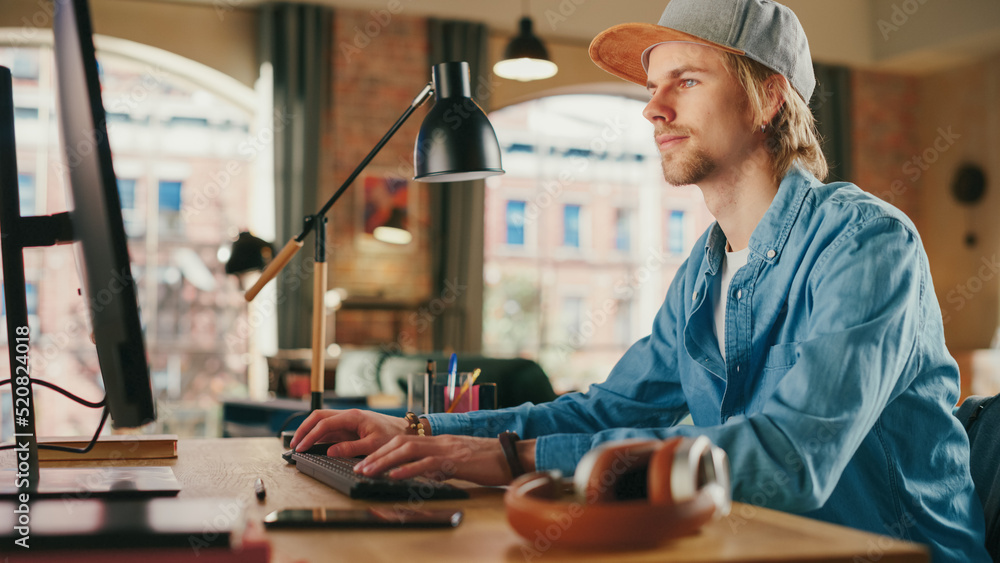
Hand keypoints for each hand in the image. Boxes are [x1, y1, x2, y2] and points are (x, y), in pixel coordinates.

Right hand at [289, 409, 407, 456]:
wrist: (406, 430)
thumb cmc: (393, 435)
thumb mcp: (374, 445)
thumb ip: (351, 448)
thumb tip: (331, 451)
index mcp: (353, 417)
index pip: (324, 423)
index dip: (310, 436)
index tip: (301, 447)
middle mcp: (348, 416)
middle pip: (318, 417)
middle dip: (304, 429)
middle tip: (294, 444)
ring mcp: (348, 421)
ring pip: (322, 421)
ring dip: (309, 431)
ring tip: (299, 444)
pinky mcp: (349, 428)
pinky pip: (329, 429)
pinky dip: (318, 435)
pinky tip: (312, 445)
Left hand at [354, 434, 526, 485]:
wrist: (511, 456)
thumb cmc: (488, 461)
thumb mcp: (459, 461)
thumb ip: (441, 464)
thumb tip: (425, 473)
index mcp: (439, 441)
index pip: (405, 441)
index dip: (383, 450)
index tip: (367, 460)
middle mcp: (440, 441)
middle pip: (401, 442)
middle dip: (377, 454)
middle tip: (359, 466)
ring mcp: (447, 449)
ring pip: (409, 450)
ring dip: (385, 461)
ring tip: (369, 471)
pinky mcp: (456, 460)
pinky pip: (428, 464)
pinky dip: (409, 469)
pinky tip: (395, 476)